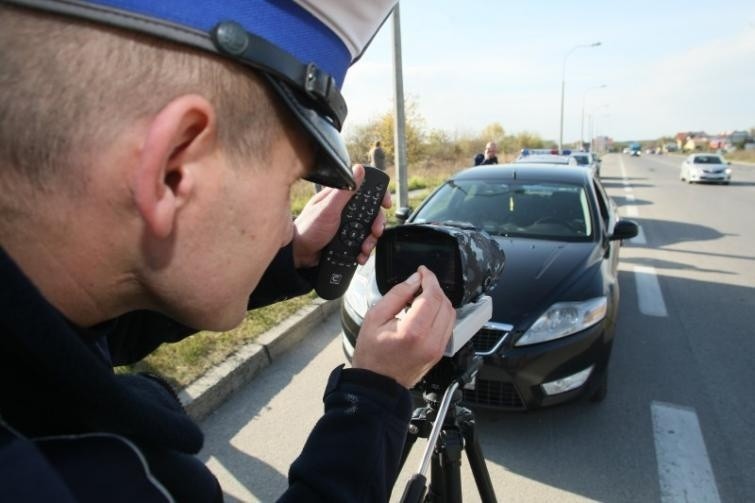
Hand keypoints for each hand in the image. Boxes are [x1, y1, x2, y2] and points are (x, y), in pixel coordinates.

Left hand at [292, 164, 391, 267]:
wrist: (298, 254)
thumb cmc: (308, 228)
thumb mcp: (328, 209)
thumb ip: (344, 191)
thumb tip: (358, 169)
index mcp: (341, 198)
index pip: (366, 190)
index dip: (379, 195)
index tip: (386, 204)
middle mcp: (345, 210)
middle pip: (371, 213)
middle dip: (377, 224)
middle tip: (375, 231)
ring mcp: (346, 226)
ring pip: (368, 230)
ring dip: (370, 240)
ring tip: (364, 248)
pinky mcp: (346, 240)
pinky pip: (361, 244)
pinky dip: (363, 251)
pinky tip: (360, 255)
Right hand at [351, 266, 455, 388]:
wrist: (377, 384)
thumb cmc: (371, 353)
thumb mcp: (374, 317)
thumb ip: (396, 294)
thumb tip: (414, 280)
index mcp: (413, 331)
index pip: (432, 296)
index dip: (429, 279)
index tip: (422, 271)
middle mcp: (430, 341)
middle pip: (444, 303)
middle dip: (434, 288)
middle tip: (421, 281)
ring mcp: (437, 348)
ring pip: (450, 313)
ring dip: (439, 299)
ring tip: (422, 295)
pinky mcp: (439, 352)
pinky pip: (448, 325)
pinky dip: (441, 312)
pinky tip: (426, 310)